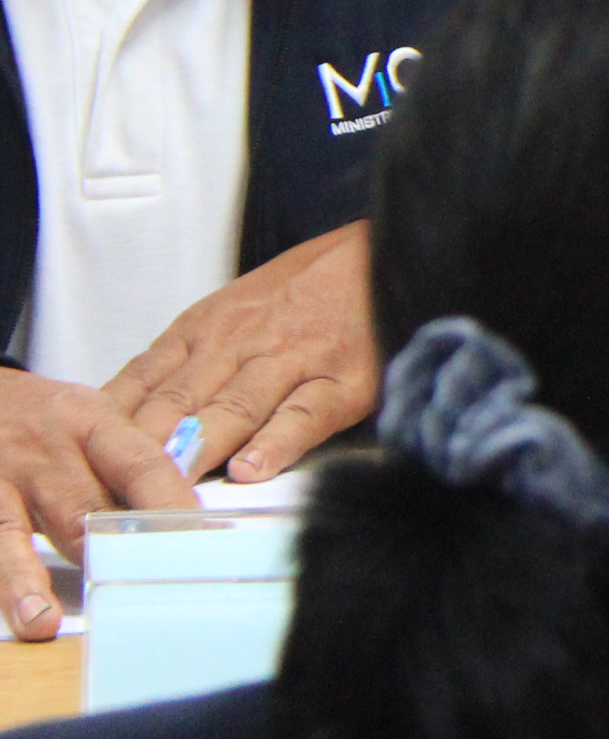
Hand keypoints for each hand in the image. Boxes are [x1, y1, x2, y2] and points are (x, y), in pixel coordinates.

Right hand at [0, 370, 192, 640]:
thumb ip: (126, 459)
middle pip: (82, 507)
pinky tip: (10, 607)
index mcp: (92, 422)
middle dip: (110, 553)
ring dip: (29, 580)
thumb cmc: (44, 418)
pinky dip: (0, 574)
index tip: (198, 539)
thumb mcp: (89, 416)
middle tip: (139, 590)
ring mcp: (1, 479)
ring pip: (15, 533)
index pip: (142, 465)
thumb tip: (184, 510)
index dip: (169, 504)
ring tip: (41, 622)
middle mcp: (46, 451)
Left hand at [104, 223, 378, 490]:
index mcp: (207, 324)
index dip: (111, 425)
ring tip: (171, 484)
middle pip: (178, 401)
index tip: (86, 464)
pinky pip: (303, 415)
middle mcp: (242, 341)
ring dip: (197, 449)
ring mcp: (294, 360)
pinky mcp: (345, 380)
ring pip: (232, 409)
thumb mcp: (237, 305)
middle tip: (113, 490)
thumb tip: (138, 413)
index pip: (142, 379)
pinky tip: (252, 470)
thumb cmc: (311, 285)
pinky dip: (276, 443)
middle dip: (142, 448)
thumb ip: (191, 356)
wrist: (392, 248)